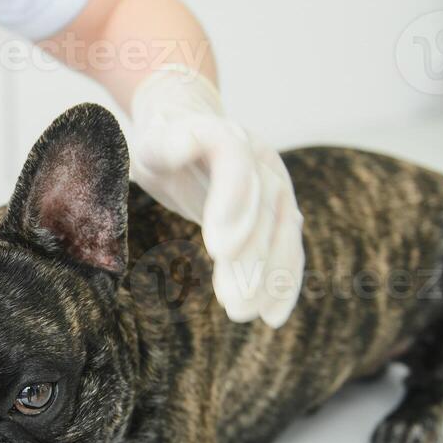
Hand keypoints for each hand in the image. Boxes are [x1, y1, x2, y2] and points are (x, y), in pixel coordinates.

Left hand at [129, 67, 304, 327]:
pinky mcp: (279, 214)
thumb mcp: (154, 140)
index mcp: (228, 134)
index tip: (219, 250)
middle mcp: (261, 160)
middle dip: (252, 257)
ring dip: (269, 277)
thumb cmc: (164, 141)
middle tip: (235, 301)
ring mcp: (276, 187)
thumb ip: (168, 144)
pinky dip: (283, 282)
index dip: (232, 203)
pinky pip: (288, 249)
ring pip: (282, 234)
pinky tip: (273, 316)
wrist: (192, 127)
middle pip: (263, 209)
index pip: (236, 163)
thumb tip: (180, 144)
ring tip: (245, 313)